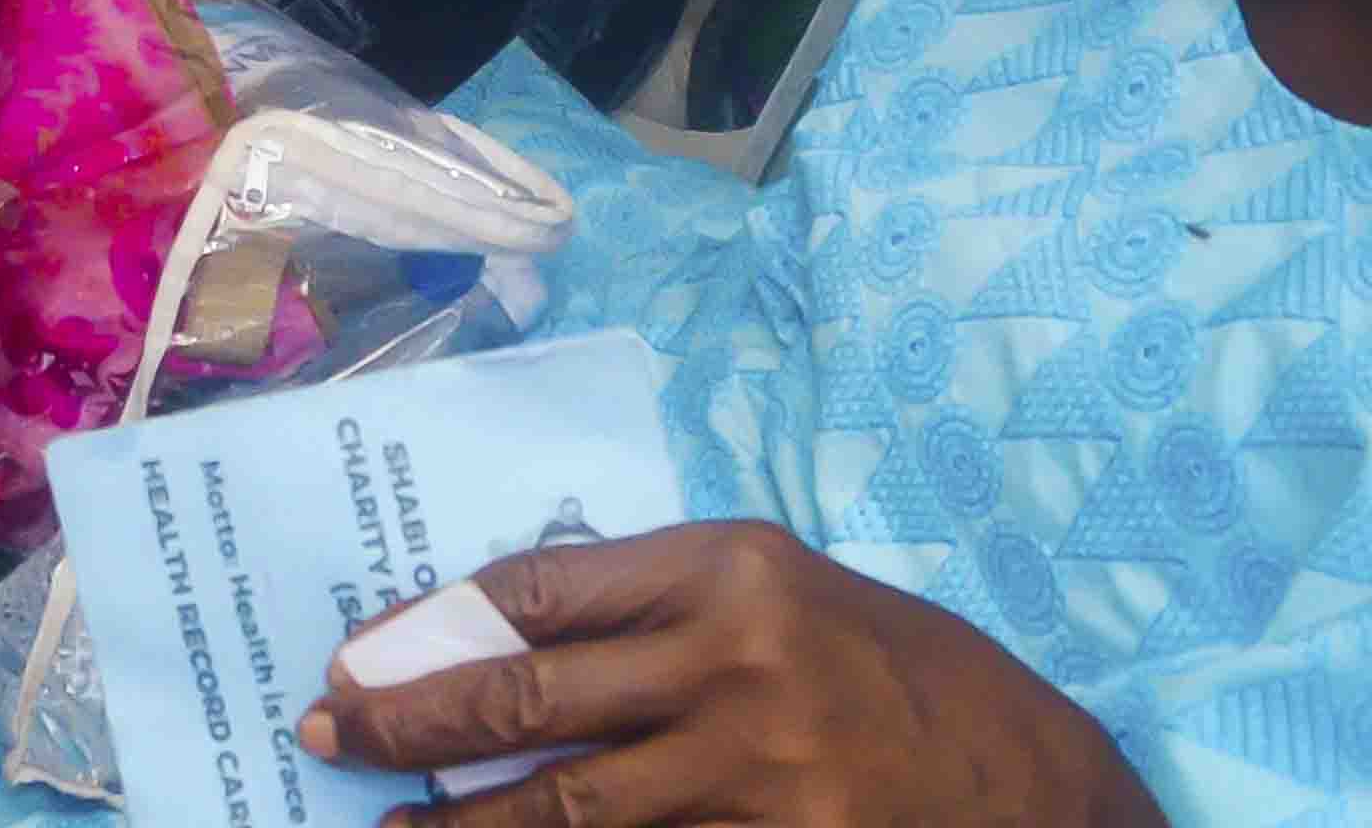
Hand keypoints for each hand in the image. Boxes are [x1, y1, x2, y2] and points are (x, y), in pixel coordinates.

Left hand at [300, 522, 1162, 827]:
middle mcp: (737, 663)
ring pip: (568, 806)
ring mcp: (759, 775)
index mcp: (730, 570)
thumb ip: (655, 612)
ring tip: (386, 822)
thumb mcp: (783, 597)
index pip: (541, 588)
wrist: (1041, 787)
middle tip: (330, 730)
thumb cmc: (899, 675)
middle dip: (412, 718)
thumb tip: (494, 639)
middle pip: (531, 694)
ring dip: (462, 818)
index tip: (359, 649)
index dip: (435, 622)